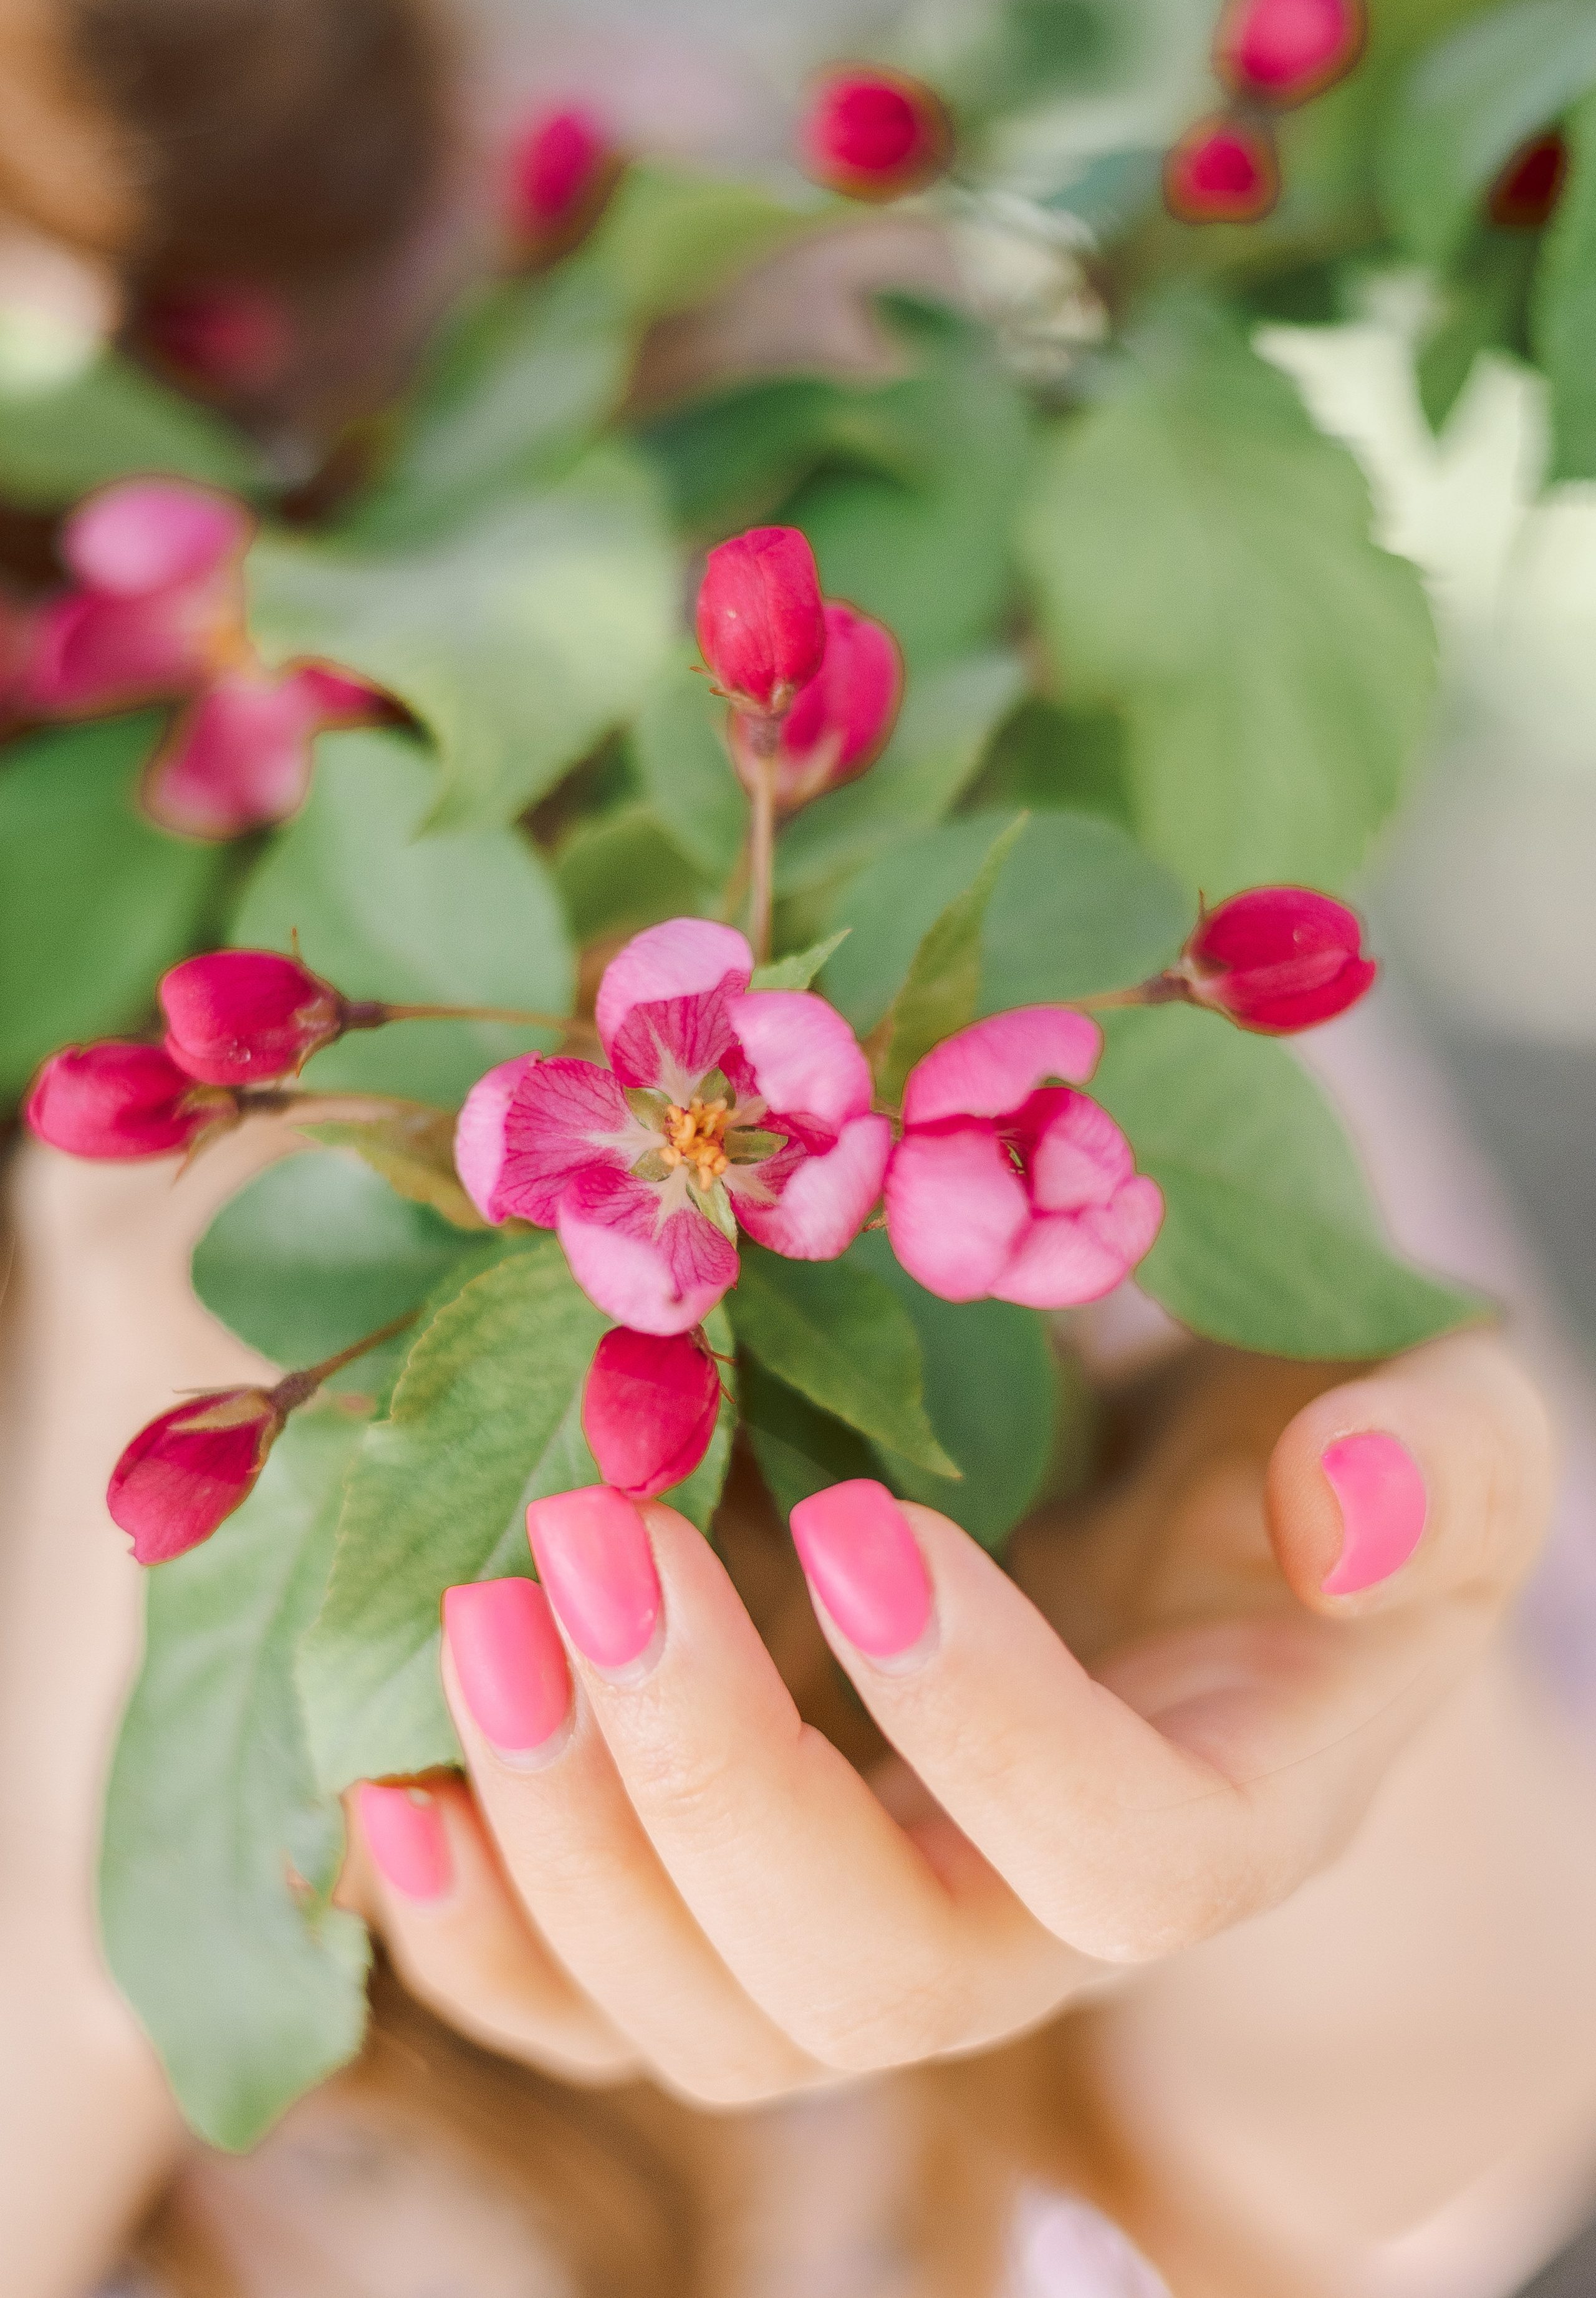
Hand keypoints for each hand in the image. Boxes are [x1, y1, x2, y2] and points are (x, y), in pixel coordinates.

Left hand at [342, 1331, 1549, 2106]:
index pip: (1126, 1859)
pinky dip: (477, 1922)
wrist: (1196, 1533)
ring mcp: (879, 1928)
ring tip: (483, 1605)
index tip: (862, 1514)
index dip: (990, 1727)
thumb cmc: (1319, 1453)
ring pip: (707, 2022)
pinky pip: (589, 2002)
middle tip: (588, 1538)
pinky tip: (391, 1780)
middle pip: (871, 1978)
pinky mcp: (739, 1903)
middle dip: (705, 1773)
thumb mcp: (1434, 1414)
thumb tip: (1348, 1499)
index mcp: (1227, 1805)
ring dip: (565, 1833)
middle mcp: (1040, 1918)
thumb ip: (1441, 1458)